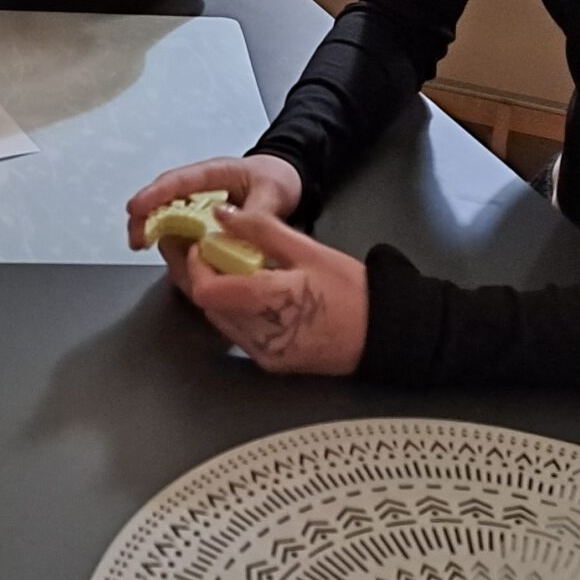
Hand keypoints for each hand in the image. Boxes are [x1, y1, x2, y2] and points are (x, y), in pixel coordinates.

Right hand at [127, 153, 303, 292]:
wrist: (287, 184)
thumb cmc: (275, 179)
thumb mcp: (272, 191)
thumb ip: (257, 213)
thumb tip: (238, 231)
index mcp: (212, 175)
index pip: (175, 182)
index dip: (153, 195)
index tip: (136, 209)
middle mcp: (199, 192)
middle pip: (161, 203)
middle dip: (145, 222)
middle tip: (138, 242)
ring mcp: (199, 211)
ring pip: (169, 225)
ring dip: (164, 244)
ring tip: (177, 265)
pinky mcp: (203, 230)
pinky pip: (184, 241)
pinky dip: (181, 256)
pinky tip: (189, 270)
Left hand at [183, 207, 368, 376]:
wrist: (382, 334)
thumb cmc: (351, 291)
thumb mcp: (308, 249)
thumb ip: (260, 229)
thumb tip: (222, 215)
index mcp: (269, 302)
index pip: (207, 290)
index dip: (198, 266)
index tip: (206, 245)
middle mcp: (260, 336)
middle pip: (210, 306)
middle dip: (209, 277)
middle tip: (223, 253)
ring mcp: (265, 354)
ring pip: (221, 321)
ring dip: (222, 295)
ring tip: (243, 273)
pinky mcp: (271, 364)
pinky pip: (239, 336)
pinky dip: (237, 313)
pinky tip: (258, 296)